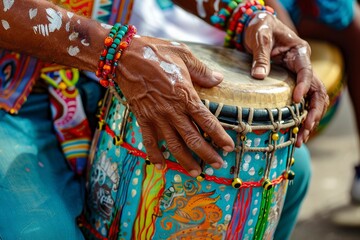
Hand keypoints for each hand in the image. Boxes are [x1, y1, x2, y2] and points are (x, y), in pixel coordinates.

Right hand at [116, 36, 233, 176]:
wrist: (125, 57)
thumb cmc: (157, 53)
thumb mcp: (184, 55)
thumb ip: (202, 71)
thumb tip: (219, 79)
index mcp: (186, 95)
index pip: (207, 121)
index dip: (219, 136)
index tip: (228, 147)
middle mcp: (172, 110)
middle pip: (193, 138)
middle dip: (207, 154)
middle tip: (218, 165)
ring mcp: (156, 116)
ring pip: (174, 144)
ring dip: (185, 160)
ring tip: (196, 173)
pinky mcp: (142, 118)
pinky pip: (149, 140)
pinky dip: (155, 154)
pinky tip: (161, 165)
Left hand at [243, 12, 328, 146]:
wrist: (259, 27)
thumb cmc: (261, 29)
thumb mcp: (259, 37)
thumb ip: (260, 56)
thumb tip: (259, 76)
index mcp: (299, 52)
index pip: (307, 71)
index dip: (303, 86)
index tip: (295, 100)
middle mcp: (303, 66)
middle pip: (317, 91)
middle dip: (313, 113)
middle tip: (304, 130)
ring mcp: (298, 76)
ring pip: (312, 101)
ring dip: (309, 120)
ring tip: (301, 139)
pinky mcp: (290, 84)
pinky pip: (300, 103)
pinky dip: (300, 118)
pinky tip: (294, 133)